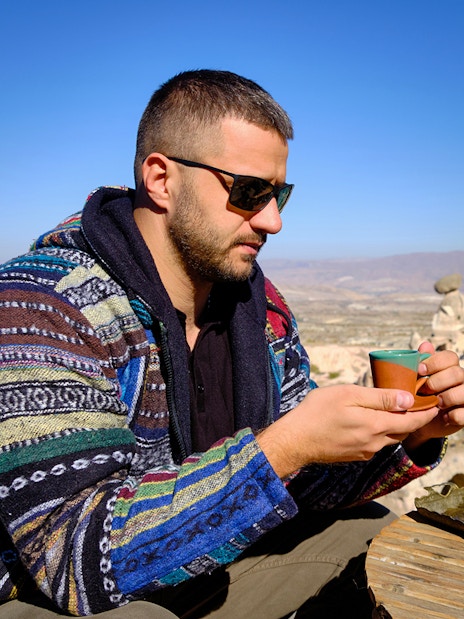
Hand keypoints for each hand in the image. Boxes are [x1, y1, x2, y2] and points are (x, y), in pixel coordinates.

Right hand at [256, 383, 438, 478]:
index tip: (434, 403)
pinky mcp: (355, 455)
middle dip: (414, 419)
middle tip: (418, 404)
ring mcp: (365, 451)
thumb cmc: (317, 412)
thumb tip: (407, 400)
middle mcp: (374, 443)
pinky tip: (372, 421)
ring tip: (397, 410)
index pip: (411, 421)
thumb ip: (379, 398)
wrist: (295, 440)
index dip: (425, 412)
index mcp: (375, 425)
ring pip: (389, 438)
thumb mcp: (348, 395)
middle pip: (403, 431)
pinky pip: (376, 443)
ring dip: (397, 425)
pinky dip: (381, 432)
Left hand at [402, 342, 463, 451]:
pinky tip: (443, 417)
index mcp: (449, 368)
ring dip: (446, 398)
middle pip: (457, 373)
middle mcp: (461, 379)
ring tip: (435, 404)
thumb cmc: (419, 395)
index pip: (450, 357)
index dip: (435, 362)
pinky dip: (452, 415)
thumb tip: (425, 346)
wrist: (422, 420)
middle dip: (437, 381)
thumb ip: (421, 363)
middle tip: (423, 390)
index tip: (419, 370)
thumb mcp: (417, 379)